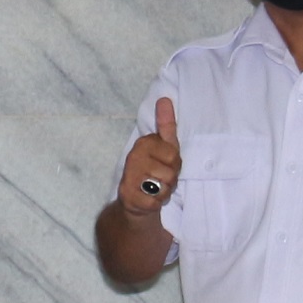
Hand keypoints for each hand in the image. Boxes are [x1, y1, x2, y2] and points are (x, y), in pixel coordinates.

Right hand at [116, 98, 180, 216]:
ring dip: (164, 192)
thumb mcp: (165, 147)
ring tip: (155, 189)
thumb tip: (165, 98)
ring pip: (164, 187)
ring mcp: (130, 176)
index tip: (165, 164)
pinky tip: (149, 198)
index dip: (175, 164)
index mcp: (144, 143)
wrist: (135, 200)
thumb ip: (166, 124)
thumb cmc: (154, 170)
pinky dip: (156, 203)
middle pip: (171, 172)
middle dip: (171, 180)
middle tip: (160, 179)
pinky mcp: (128, 195)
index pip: (174, 156)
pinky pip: (155, 201)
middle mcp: (134, 157)